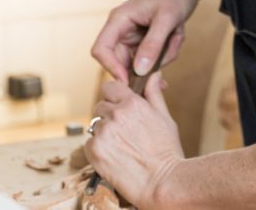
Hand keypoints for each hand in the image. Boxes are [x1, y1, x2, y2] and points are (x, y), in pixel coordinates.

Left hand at [85, 73, 183, 208]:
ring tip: (120, 144)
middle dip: (109, 114)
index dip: (114, 94)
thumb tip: (153, 74)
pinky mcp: (95, 151)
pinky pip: (89, 142)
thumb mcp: (164, 116)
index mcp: (133, 103)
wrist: (160, 181)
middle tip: (122, 129)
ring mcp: (103, 133)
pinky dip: (98, 148)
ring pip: (95, 124)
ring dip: (104, 131)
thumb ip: (153, 93)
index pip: (110, 87)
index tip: (118, 103)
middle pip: (101, 105)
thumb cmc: (166, 150)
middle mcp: (116, 114)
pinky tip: (113, 154)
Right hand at [91, 0, 199, 82]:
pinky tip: (176, 36)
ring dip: (162, 55)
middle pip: (123, 62)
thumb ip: (153, 44)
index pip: (101, 50)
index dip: (111, 68)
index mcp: (119, 20)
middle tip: (169, 52)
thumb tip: (139, 71)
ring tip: (176, 35)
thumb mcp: (166, 19)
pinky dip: (167, 52)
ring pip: (142, 62)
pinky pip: (153, 58)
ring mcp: (133, 36)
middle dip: (148, 63)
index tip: (130, 81)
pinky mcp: (145, 41)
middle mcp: (122, 29)